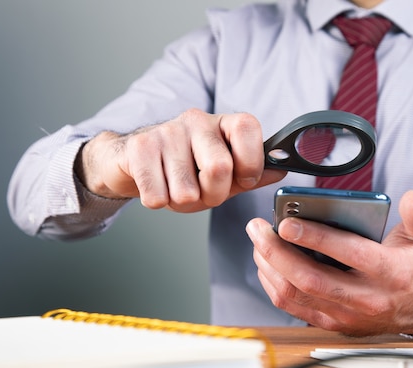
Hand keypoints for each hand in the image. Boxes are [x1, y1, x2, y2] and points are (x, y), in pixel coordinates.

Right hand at [75, 109, 285, 211]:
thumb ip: (251, 173)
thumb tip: (282, 169)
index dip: (250, 163)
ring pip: (186, 190)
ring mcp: (167, 130)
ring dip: (182, 202)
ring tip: (175, 188)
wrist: (130, 161)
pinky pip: (157, 195)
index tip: (242, 179)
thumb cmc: (183, 169)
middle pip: (220, 168)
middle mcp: (197, 120)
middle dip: (213, 195)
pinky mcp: (139, 147)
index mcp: (223, 123)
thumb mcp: (224, 174)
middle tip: (202, 193)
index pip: (249, 129)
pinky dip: (158, 202)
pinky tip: (155, 186)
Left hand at [246, 190, 412, 336]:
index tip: (287, 222)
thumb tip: (411, 198)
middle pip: (311, 279)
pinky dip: (274, 284)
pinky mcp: (332, 322)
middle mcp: (365, 298)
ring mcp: (346, 314)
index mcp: (390, 272)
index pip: (348, 254)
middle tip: (258, 228)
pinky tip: (267, 263)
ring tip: (258, 241)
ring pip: (296, 295)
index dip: (315, 237)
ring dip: (270, 268)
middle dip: (277, 252)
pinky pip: (294, 307)